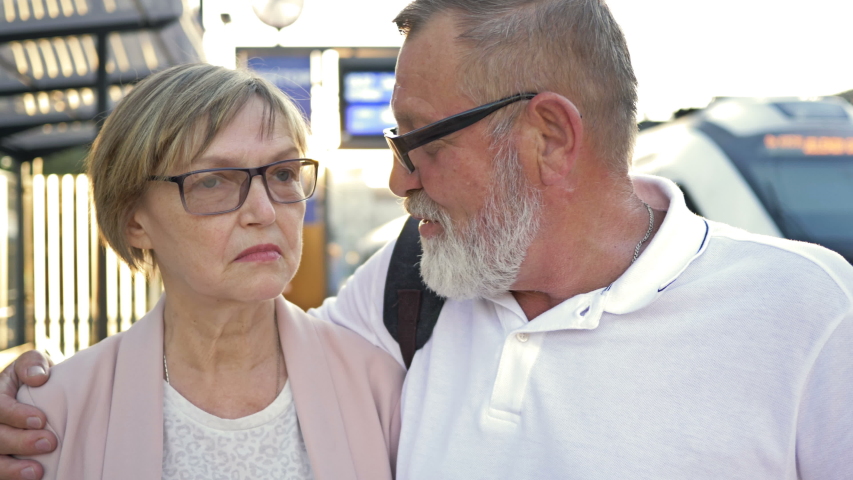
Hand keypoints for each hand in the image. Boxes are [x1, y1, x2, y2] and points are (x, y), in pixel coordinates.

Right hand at [0, 351, 56, 479]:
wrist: (41, 396)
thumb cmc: (36, 379)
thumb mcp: (33, 364)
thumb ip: (33, 363)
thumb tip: (38, 377)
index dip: (15, 415)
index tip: (42, 420)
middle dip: (19, 442)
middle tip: (50, 443)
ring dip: (10, 470)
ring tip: (37, 472)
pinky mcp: (0, 460)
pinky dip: (10, 478)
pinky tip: (31, 479)